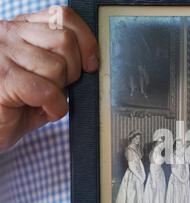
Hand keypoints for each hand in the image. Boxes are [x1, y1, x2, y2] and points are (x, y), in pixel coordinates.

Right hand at [0, 7, 98, 150]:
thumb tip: (92, 60)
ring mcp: (4, 55)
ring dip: (60, 92)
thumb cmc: (18, 104)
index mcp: (22, 28)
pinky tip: (44, 110)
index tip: (90, 65)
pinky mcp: (4, 79)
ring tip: (44, 100)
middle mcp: (9, 34)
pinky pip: (48, 91)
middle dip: (73, 71)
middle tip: (58, 87)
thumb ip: (62, 59)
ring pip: (57, 67)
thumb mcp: (43, 75)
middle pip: (65, 40)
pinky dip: (55, 107)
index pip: (63, 16)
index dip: (86, 41)